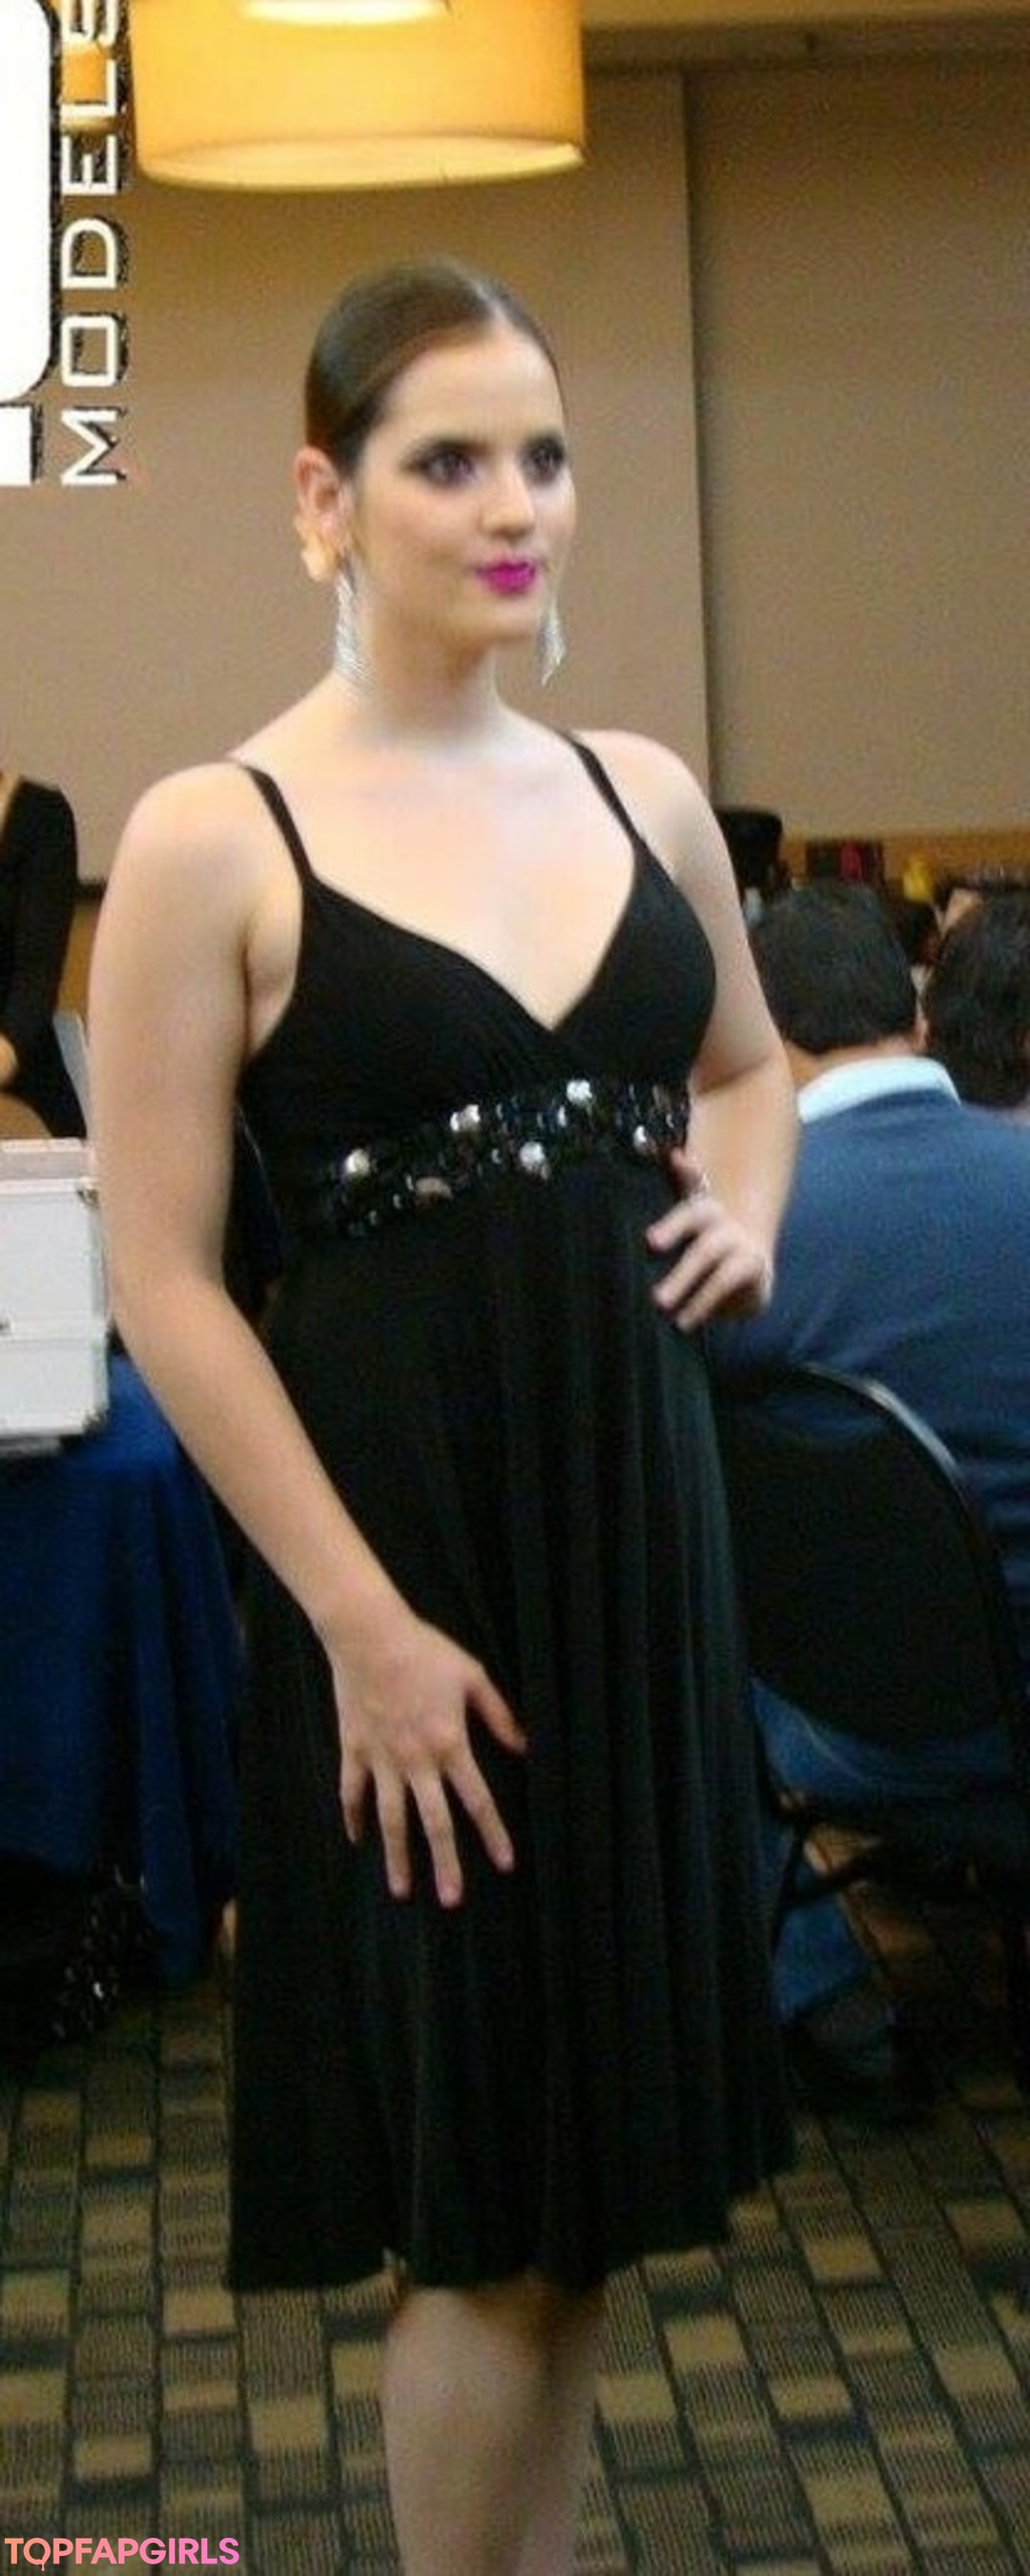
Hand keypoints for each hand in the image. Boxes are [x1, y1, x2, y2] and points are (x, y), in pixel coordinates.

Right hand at [330, 1608, 524, 1907]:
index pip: (478, 1801)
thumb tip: (524, 1746)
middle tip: (452, 1900)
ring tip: (401, 1891)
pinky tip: (357, 1841)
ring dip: (397, 1858)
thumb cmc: (425, 1651)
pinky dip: (353, 1818)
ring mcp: (381, 1759)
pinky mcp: (354, 1750)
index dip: (494, 1834)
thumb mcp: (472, 1676)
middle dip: (445, 1864)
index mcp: (450, 1745)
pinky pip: (351, 1793)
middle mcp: (416, 1761)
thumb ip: (499, 1715)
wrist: (368, 1635)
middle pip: (434, 1824)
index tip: (505, 1864)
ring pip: (390, 1820)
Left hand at [646, 1147, 774, 1329]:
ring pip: (719, 1273)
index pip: (692, 1212)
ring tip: (670, 1315)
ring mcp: (744, 1252)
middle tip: (657, 1298)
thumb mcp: (689, 1215)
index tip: (650, 1242)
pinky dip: (707, 1305)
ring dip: (695, 1293)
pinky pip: (729, 1290)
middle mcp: (727, 1228)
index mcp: (706, 1210)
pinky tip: (687, 1321)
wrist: (749, 1265)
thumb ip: (685, 1185)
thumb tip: (677, 1155)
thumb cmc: (705, 1238)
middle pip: (705, 1248)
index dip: (674, 1225)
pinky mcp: (756, 1277)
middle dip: (682, 1273)